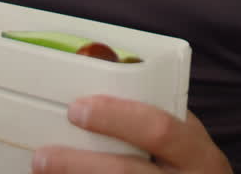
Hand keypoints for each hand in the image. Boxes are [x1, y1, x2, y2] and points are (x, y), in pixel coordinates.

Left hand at [32, 97, 231, 173]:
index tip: (78, 108)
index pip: (158, 129)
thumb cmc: (193, 168)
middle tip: (43, 155)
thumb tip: (107, 77)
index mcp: (199, 155)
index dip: (117, 118)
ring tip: (42, 171)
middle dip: (80, 163)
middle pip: (126, 172)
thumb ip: (162, 118)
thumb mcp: (191, 142)